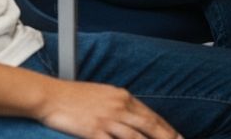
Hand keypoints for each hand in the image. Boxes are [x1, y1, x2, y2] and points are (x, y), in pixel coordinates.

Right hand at [38, 77, 181, 138]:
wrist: (52, 96)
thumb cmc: (76, 97)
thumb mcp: (104, 95)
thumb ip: (120, 106)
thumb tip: (133, 117)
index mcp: (123, 98)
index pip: (151, 115)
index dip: (166, 128)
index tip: (178, 137)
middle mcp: (120, 107)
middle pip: (149, 125)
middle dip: (167, 137)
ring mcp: (108, 119)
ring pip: (136, 137)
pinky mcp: (94, 131)